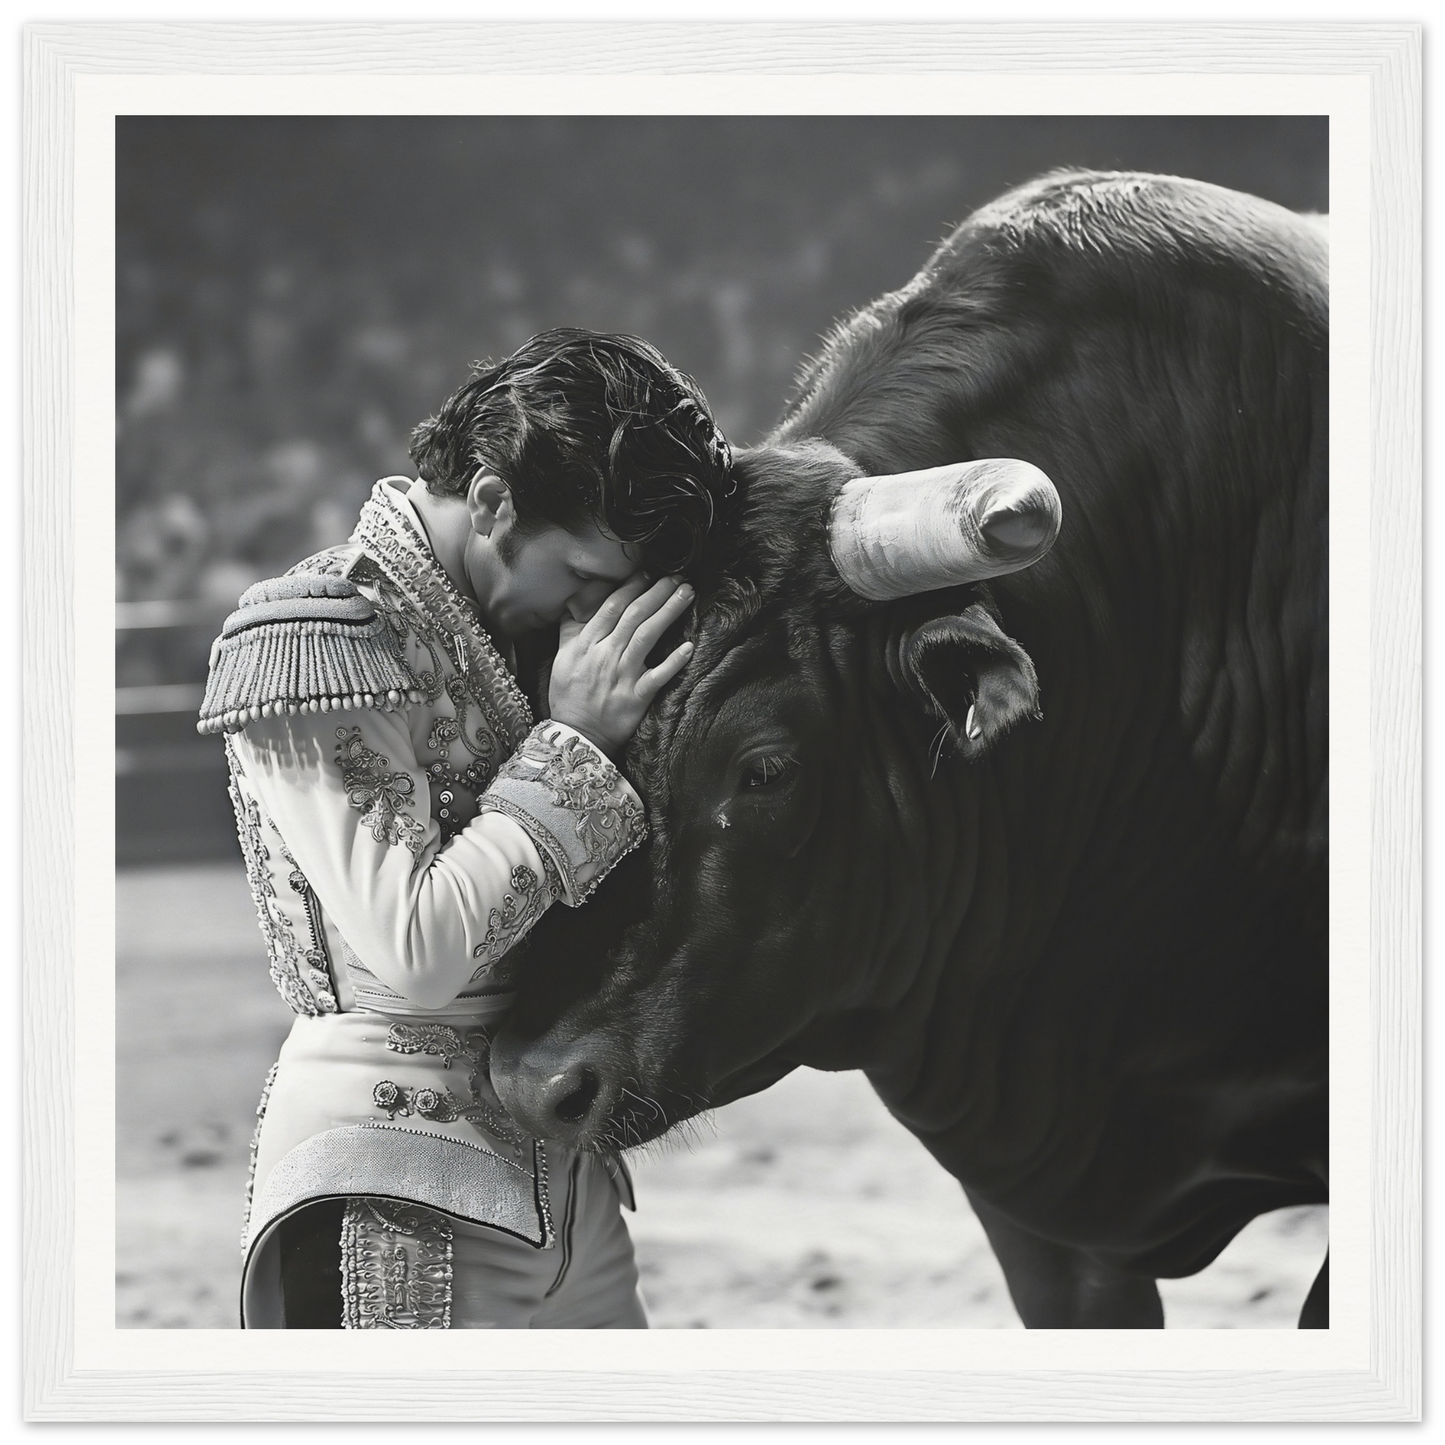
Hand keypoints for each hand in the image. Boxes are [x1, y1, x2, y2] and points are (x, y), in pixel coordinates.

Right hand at [548, 575, 694, 756]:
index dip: (632, 587)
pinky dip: (674, 662)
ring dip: (669, 612)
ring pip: (647, 636)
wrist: (576, 735)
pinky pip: (658, 676)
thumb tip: (577, 602)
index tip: (648, 573)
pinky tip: (689, 647)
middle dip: (657, 592)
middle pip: (634, 615)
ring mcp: (621, 675)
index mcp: (586, 643)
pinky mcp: (636, 697)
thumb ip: (571, 629)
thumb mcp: (562, 657)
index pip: (612, 606)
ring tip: (687, 594)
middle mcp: (605, 654)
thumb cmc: (569, 696)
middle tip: (677, 577)